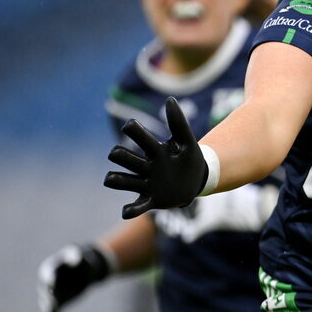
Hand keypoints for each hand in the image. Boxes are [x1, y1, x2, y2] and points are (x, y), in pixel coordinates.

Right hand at [37, 244, 113, 311]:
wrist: (85, 269)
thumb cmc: (79, 257)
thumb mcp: (78, 252)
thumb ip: (76, 254)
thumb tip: (78, 259)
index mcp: (50, 268)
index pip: (48, 273)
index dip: (50, 277)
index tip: (52, 281)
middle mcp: (47, 283)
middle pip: (46, 290)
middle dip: (49, 295)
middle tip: (52, 301)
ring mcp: (52, 294)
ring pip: (48, 303)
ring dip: (50, 308)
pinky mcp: (59, 303)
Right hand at [104, 97, 207, 219]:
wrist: (199, 181)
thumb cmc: (190, 159)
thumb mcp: (188, 141)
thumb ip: (179, 122)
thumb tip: (170, 99)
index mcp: (154, 150)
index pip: (135, 135)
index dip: (132, 129)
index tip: (131, 126)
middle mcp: (145, 166)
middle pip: (121, 157)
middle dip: (119, 154)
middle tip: (121, 154)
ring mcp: (146, 183)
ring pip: (121, 180)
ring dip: (116, 179)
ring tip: (111, 177)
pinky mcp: (152, 200)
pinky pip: (136, 206)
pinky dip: (130, 210)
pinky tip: (126, 211)